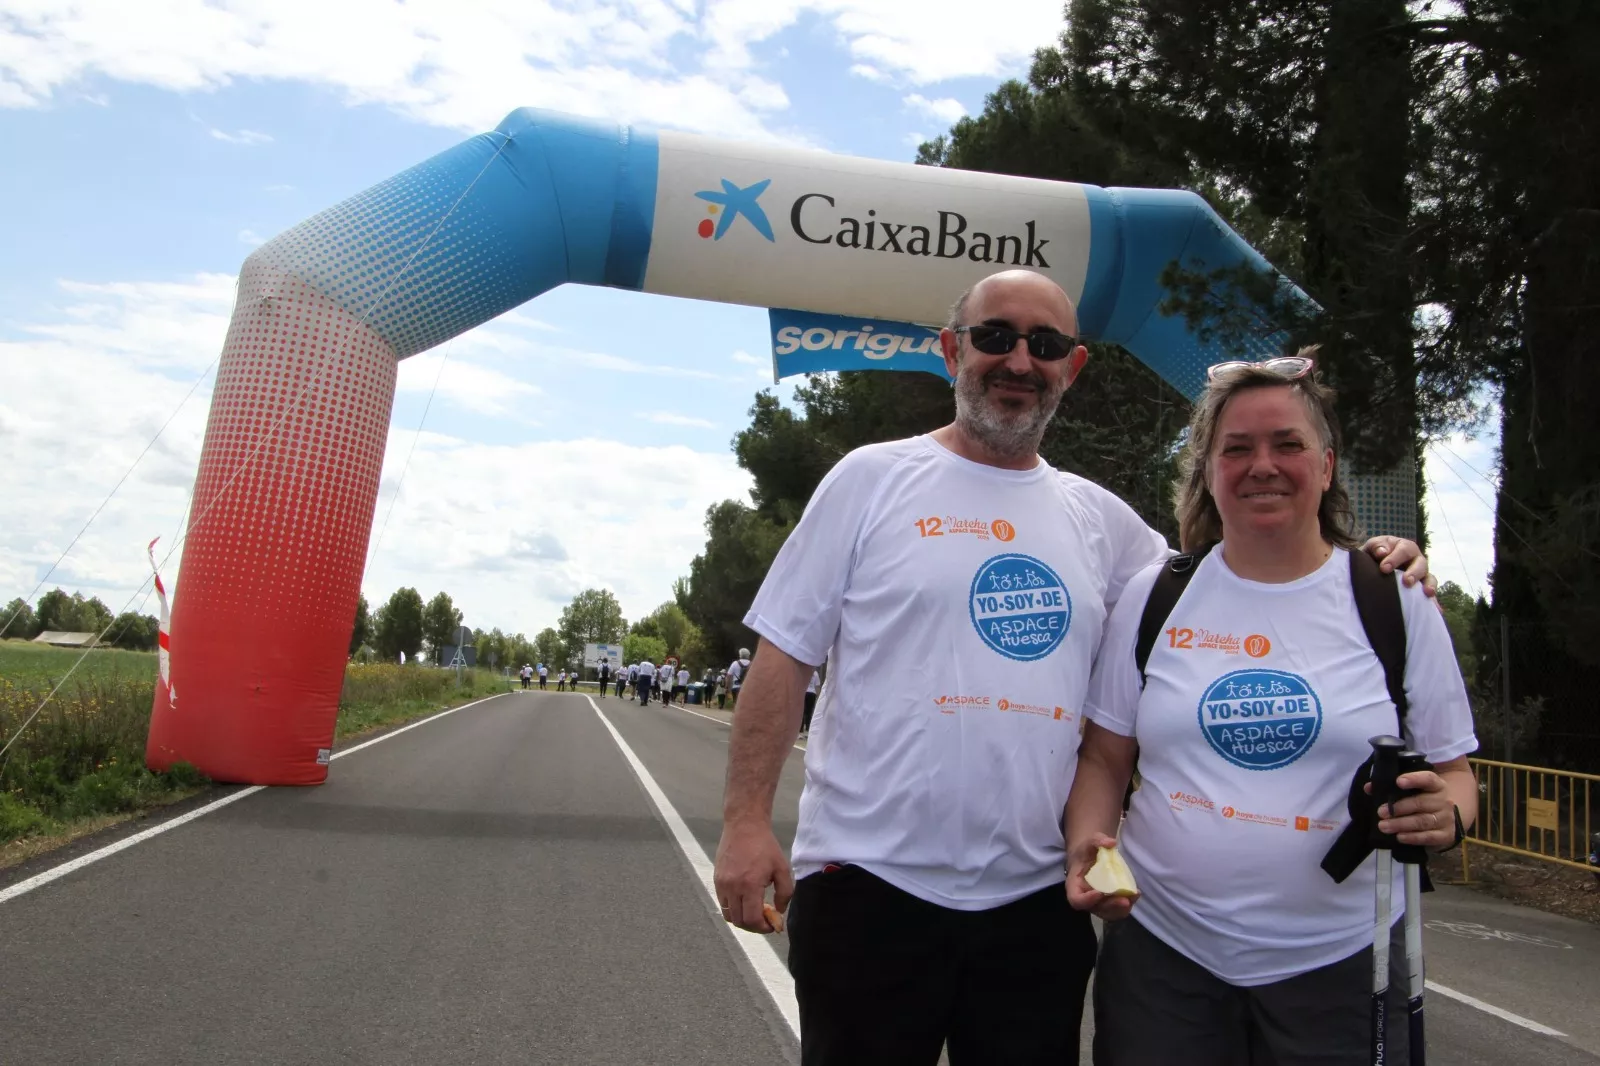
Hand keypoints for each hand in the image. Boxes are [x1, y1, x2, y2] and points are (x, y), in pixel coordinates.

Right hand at [713, 818, 792, 932]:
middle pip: (739, 921)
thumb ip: (784, 894)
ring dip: (742, 918)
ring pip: (728, 915)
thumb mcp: (782, 868)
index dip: (763, 928)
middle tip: (764, 920)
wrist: (744, 826)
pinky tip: (744, 899)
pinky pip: (723, 903)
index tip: (772, 925)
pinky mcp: (716, 879)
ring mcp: (722, 884)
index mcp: (750, 885)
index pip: (752, 920)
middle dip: (754, 926)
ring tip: (754, 911)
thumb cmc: (765, 846)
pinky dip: (733, 908)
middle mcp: (732, 887)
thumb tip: (779, 912)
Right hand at [1065, 833, 1137, 920]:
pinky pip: (1117, 910)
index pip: (1076, 900)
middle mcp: (1084, 898)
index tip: (1099, 892)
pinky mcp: (1108, 904)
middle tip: (1125, 899)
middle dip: (1111, 905)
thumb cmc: (1086, 852)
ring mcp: (1097, 903)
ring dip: (1122, 908)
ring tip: (1134, 896)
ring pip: (1108, 913)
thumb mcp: (1089, 842)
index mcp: (1074, 885)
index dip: (1087, 900)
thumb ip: (1098, 840)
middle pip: (1096, 909)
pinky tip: (1135, 894)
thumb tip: (1111, 842)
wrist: (1089, 859)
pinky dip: (1127, 905)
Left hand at [1364, 536, 1437, 598]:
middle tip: (1407, 582)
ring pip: (1429, 578)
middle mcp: (1416, 560)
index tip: (1384, 569)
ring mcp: (1421, 575)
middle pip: (1420, 564)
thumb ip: (1376, 546)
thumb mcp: (1373, 546)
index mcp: (1405, 547)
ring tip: (1428, 593)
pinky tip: (1436, 610)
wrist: (1373, 565)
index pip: (1404, 551)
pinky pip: (1429, 594)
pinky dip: (1433, 601)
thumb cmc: (1374, 553)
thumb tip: (1382, 552)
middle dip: (1414, 573)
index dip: (1395, 559)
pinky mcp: (1421, 589)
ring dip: (1429, 585)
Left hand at [1369, 771, 1456, 848]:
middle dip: (1398, 808)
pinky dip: (1413, 837)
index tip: (1398, 782)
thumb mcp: (1412, 792)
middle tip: (1380, 812)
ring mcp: (1447, 819)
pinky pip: (1429, 837)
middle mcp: (1444, 801)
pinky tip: (1399, 837)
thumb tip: (1369, 788)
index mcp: (1436, 786)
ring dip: (1401, 824)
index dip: (1414, 779)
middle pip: (1420, 803)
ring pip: (1422, 821)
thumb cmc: (1423, 802)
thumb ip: (1390, 788)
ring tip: (1383, 826)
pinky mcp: (1446, 836)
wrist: (1446, 821)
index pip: (1428, 779)